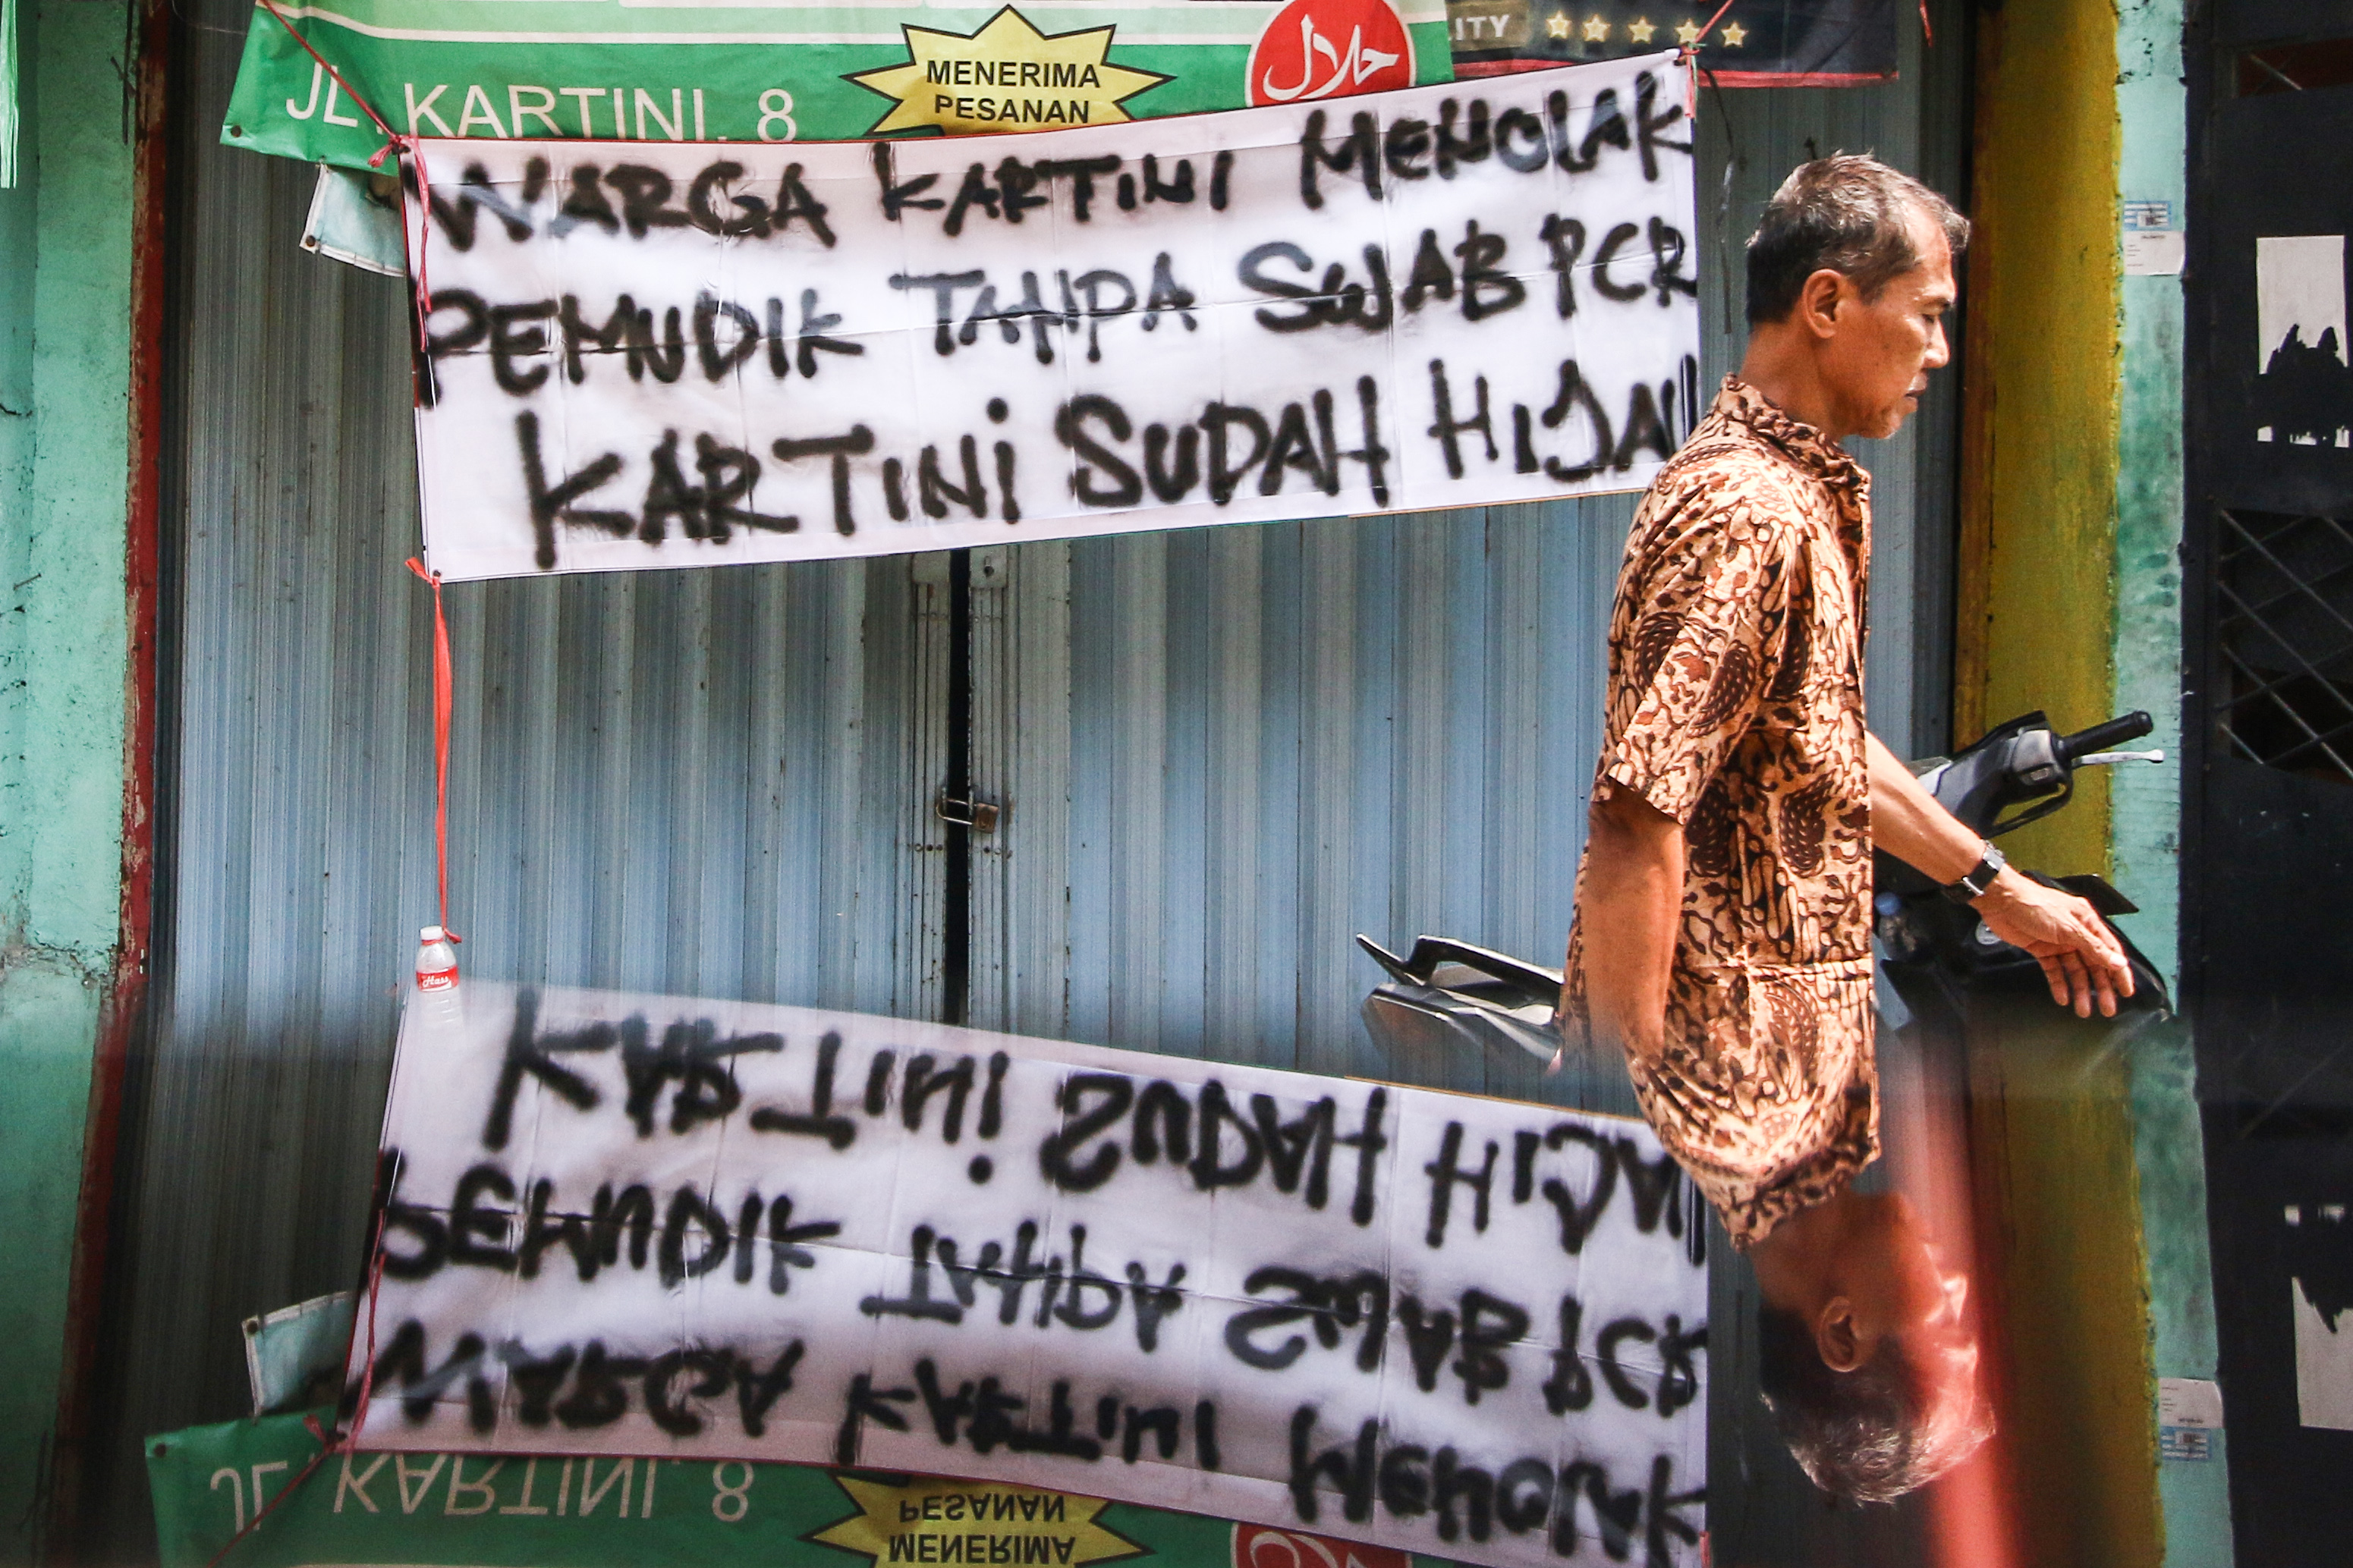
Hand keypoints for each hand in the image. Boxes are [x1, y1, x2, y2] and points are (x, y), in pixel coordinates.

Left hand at [1971, 868, 2135, 1017]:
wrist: (2001, 901)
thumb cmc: (2037, 906)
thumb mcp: (2069, 927)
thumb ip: (2093, 947)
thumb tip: (2119, 963)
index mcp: (2088, 922)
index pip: (2110, 951)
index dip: (2119, 972)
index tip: (2126, 992)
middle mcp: (2076, 933)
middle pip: (2093, 964)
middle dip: (2101, 987)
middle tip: (2107, 1009)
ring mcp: (2058, 942)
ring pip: (2074, 970)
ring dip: (2080, 990)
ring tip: (2083, 1011)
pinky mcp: (2041, 949)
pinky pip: (2054, 970)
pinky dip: (2059, 984)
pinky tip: (2063, 998)